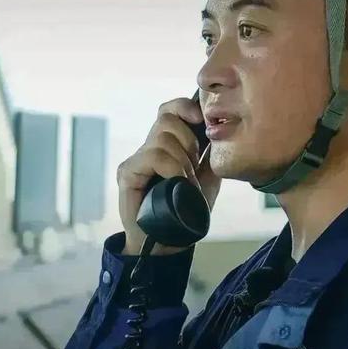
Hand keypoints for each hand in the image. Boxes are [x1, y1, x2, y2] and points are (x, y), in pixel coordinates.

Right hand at [117, 96, 220, 254]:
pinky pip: (152, 156)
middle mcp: (149, 147)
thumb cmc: (187, 210)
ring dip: (183, 161)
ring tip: (187, 183)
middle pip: (167, 118)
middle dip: (190, 141)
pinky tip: (178, 183)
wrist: (171, 241)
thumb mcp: (208, 177)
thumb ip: (211, 154)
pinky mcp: (128, 172)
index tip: (203, 120)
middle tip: (195, 167)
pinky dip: (172, 168)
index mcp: (168, 144)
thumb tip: (220, 129)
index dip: (186, 107)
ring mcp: (137, 159)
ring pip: (162, 138)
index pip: (171, 109)